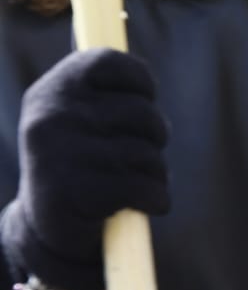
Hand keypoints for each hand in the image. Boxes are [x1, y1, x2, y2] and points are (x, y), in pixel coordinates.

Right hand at [1, 49, 169, 289]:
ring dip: (156, 173)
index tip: (145, 100)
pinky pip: (142, 188)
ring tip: (136, 184)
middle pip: (142, 111)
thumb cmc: (81, 165)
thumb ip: (107, 92)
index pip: (109, 61)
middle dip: (156, 136)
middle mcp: (49, 116)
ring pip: (146, 153)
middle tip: (141, 156)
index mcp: (51, 90)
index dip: (141, 82)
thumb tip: (139, 67)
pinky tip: (145, 205)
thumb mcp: (85, 119)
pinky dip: (156, 199)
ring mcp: (57, 153)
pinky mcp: (72, 191)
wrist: (48, 229)